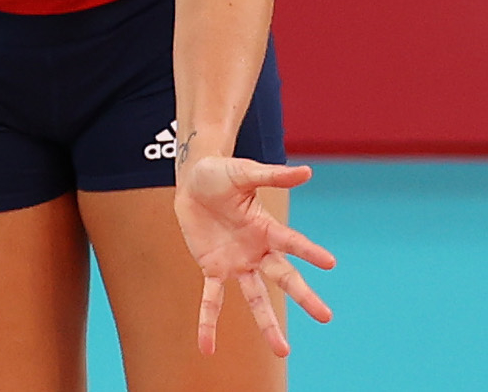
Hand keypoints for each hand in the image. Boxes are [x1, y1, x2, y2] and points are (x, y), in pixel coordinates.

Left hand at [174, 156, 335, 357]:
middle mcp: (256, 250)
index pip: (291, 242)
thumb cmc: (222, 173)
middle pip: (283, 277)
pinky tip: (206, 347)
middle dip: (303, 296)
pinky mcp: (212, 268)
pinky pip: (211, 299)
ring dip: (267, 324)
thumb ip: (273, 176)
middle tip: (326, 316)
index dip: (309, 251)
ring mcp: (236, 262)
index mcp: (266, 227)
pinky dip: (208, 322)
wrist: (193, 179)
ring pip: (255, 297)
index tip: (330, 262)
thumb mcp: (244, 172)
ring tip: (283, 351)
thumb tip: (307, 172)